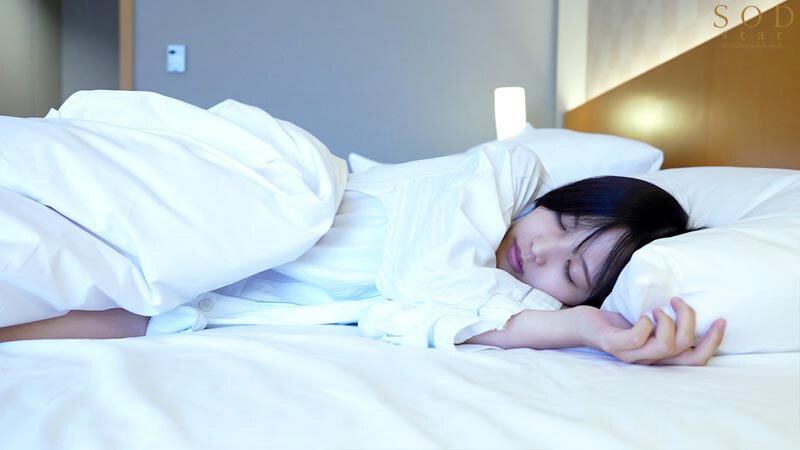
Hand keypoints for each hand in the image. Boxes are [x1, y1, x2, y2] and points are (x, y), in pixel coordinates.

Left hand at [576, 296, 726, 365]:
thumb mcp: (648, 322)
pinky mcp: (614, 346)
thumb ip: (667, 323)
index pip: (696, 360)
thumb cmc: (617, 322)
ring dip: (668, 322)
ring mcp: (631, 355)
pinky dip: (645, 324)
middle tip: (677, 301)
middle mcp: (649, 361)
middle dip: (690, 322)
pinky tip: (643, 315)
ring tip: (658, 308)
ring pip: (665, 347)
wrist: (582, 325)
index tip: (720, 320)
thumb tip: (690, 307)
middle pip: (685, 352)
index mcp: (660, 357)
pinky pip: (637, 339)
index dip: (714, 342)